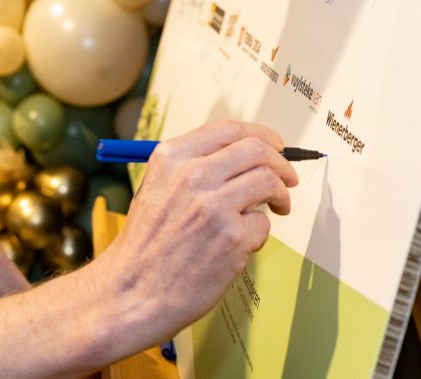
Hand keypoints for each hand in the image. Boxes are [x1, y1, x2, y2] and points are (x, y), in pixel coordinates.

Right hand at [91, 120, 298, 340]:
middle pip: (257, 150)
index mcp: (171, 157)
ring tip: (277, 209)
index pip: (228, 130)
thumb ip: (192, 168)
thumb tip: (240, 159)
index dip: (260, 134)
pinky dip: (258, 233)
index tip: (275, 145)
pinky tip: (240, 244)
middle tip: (287, 178)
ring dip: (280, 196)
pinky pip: (263, 223)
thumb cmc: (145, 246)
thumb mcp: (156, 189)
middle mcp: (192, 175)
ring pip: (269, 181)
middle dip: (281, 163)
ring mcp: (214, 205)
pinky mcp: (232, 237)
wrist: (133, 291)